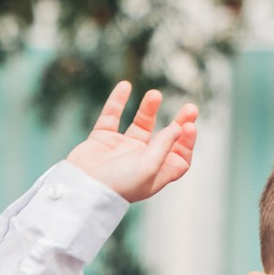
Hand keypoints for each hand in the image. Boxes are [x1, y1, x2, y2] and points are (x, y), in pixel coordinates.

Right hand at [68, 82, 198, 203]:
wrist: (82, 188)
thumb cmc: (118, 185)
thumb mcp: (149, 167)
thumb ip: (164, 146)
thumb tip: (178, 128)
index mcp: (155, 173)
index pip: (178, 158)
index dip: (187, 143)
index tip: (189, 126)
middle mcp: (140, 161)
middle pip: (165, 139)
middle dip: (178, 123)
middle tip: (191, 108)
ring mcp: (121, 149)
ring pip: (140, 124)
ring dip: (149, 109)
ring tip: (155, 94)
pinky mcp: (102, 139)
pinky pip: (111, 116)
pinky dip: (117, 101)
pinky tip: (125, 86)